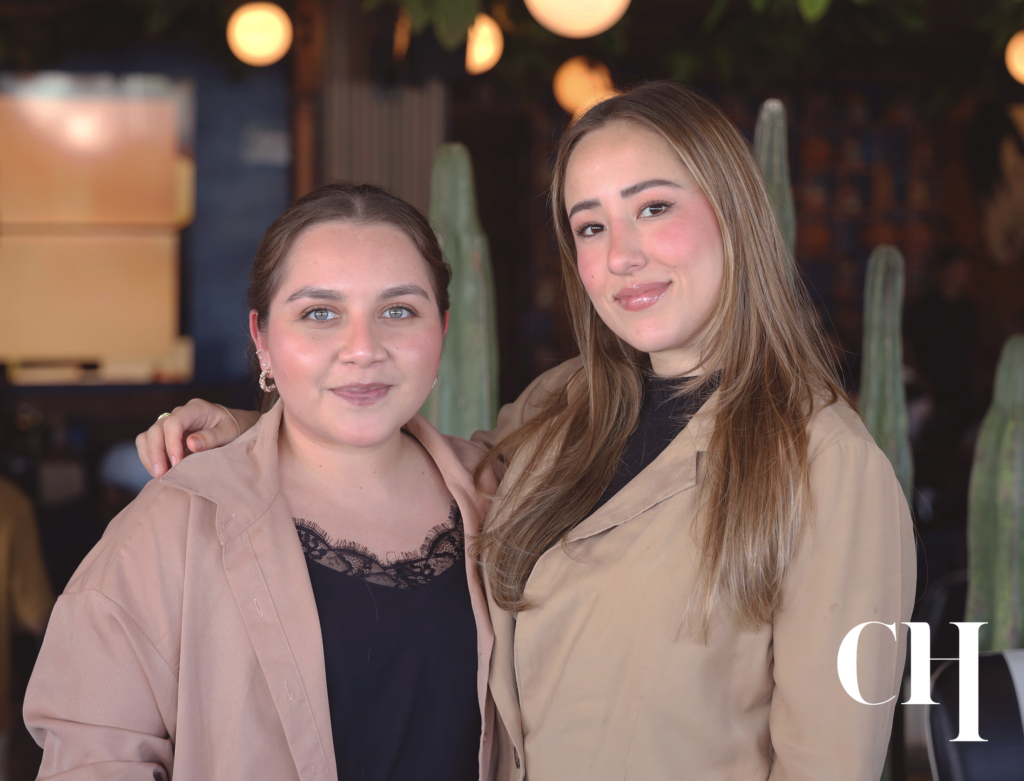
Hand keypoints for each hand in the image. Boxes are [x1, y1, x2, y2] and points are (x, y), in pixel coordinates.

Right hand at [136, 400, 258, 476]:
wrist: (235, 427)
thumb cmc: (234, 429)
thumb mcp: (229, 432)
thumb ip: (212, 437)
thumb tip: (190, 443)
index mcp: (196, 409)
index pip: (174, 422)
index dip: (172, 442)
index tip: (177, 462)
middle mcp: (179, 413)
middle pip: (157, 428)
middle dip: (157, 452)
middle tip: (162, 473)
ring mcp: (170, 424)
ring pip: (148, 435)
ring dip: (149, 456)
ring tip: (158, 475)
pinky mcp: (166, 435)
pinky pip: (148, 443)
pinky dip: (149, 457)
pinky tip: (158, 471)